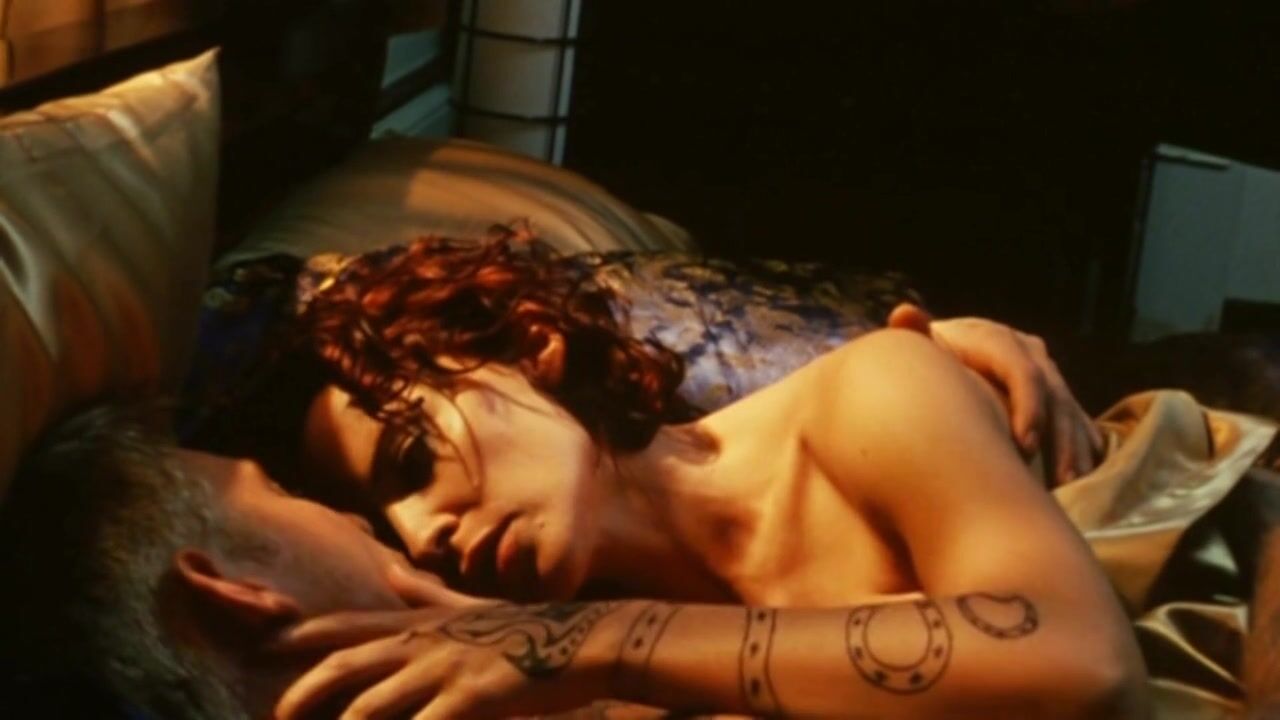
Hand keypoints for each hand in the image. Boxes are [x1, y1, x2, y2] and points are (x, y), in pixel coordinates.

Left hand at [272, 594, 620, 718]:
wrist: (585, 639)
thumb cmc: (528, 628)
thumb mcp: (469, 606)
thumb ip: (424, 594)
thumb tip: (388, 570)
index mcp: (421, 623)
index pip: (349, 624)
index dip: (304, 634)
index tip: (264, 642)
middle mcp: (424, 643)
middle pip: (346, 665)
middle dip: (303, 692)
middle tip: (277, 715)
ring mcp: (445, 670)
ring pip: (369, 707)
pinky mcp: (469, 700)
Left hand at [887, 303, 1102, 484]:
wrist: (943, 359)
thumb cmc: (927, 359)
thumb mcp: (921, 345)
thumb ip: (914, 332)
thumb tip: (903, 313)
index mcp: (993, 338)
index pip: (1021, 369)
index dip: (1028, 406)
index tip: (1024, 447)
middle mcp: (1026, 351)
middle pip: (1053, 393)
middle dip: (1059, 438)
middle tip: (1059, 480)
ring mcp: (1045, 372)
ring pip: (1069, 410)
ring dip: (1074, 449)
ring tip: (1069, 485)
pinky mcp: (1055, 394)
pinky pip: (1077, 420)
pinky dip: (1081, 448)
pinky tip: (1082, 479)